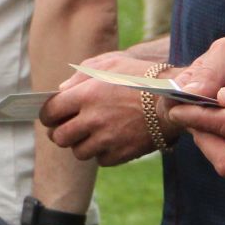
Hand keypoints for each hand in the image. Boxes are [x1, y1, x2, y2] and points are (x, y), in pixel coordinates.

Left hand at [40, 50, 162, 164]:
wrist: (176, 97)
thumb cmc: (142, 76)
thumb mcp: (110, 63)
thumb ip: (80, 76)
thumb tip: (61, 91)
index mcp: (86, 95)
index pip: (50, 113)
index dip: (47, 116)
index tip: (52, 116)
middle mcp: (93, 119)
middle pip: (60, 137)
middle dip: (60, 133)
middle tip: (68, 128)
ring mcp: (108, 139)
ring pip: (79, 152)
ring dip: (81, 144)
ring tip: (92, 133)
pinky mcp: (123, 153)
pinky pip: (100, 160)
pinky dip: (102, 153)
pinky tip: (110, 140)